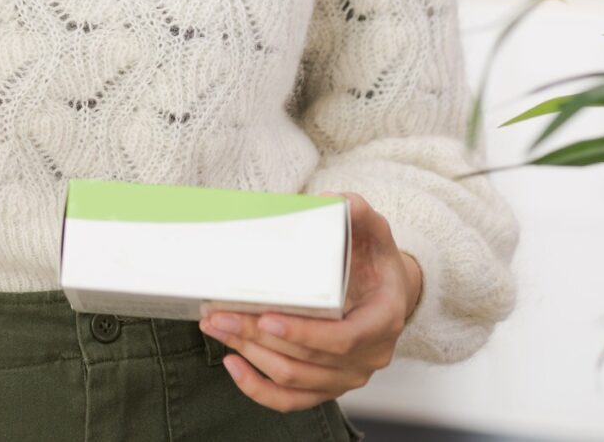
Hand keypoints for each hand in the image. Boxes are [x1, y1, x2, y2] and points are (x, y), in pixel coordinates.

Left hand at [199, 191, 423, 412]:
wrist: (387, 292)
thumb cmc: (375, 262)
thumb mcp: (374, 231)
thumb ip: (358, 213)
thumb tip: (333, 201)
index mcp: (383, 321)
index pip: (343, 338)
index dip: (304, 333)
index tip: (266, 317)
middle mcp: (368, 357)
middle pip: (307, 360)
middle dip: (258, 338)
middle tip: (219, 314)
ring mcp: (347, 376)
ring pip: (293, 380)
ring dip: (250, 355)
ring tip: (216, 327)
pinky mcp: (326, 386)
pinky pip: (290, 401)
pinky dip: (258, 388)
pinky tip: (232, 362)